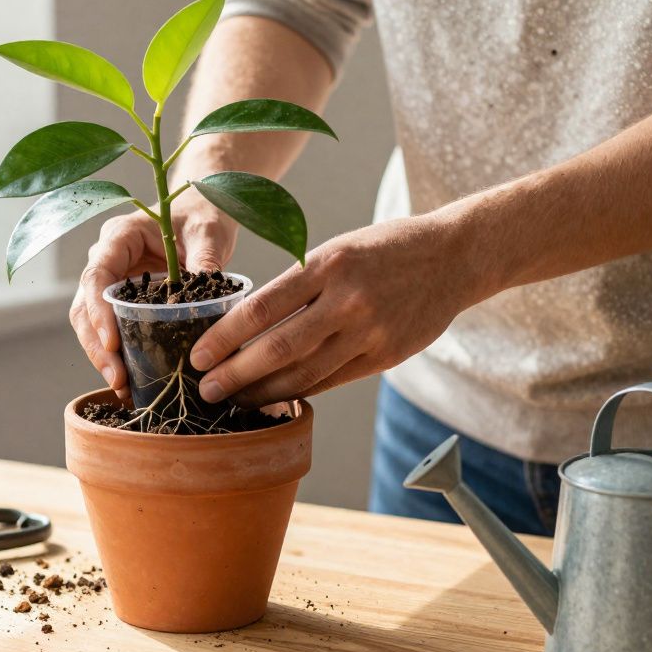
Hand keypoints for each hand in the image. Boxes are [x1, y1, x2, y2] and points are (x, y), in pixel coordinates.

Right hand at [70, 205, 237, 398]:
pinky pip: (110, 329)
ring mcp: (112, 281)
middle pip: (85, 306)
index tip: (112, 341)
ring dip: (102, 356)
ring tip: (122, 387)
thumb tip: (210, 300)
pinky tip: (130, 381)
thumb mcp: (208, 234)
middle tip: (117, 378)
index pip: (96, 274)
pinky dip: (116, 355)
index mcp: (120, 236)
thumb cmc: (202, 216)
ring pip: (90, 323)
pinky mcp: (122, 300)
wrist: (201, 213)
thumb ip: (206, 260)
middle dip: (97, 345)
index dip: (98, 310)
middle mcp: (107, 259)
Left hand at [189, 214, 489, 407]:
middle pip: (278, 349)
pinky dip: (301, 391)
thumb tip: (247, 326)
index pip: (261, 309)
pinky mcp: (386, 356)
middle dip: (236, 375)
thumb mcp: (336, 249)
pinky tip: (277, 398)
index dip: (225, 338)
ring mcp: (369, 332)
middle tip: (206, 391)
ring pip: (304, 374)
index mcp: (326, 265)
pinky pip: (332, 381)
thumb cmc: (383, 249)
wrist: (453, 257)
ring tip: (235, 401)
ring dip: (263, 392)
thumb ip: (297, 285)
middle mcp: (347, 300)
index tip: (198, 356)